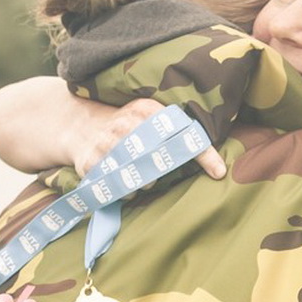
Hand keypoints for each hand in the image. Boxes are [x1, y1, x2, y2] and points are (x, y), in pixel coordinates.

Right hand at [71, 99, 225, 180]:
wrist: (81, 126)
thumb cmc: (130, 127)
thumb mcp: (153, 119)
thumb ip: (183, 135)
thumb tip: (220, 169)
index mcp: (147, 110)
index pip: (182, 132)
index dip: (202, 154)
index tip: (219, 172)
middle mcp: (126, 124)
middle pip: (162, 158)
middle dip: (169, 170)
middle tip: (165, 171)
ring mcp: (106, 144)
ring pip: (141, 176)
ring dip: (149, 182)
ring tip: (145, 176)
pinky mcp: (90, 163)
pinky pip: (120, 187)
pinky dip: (129, 191)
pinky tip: (127, 183)